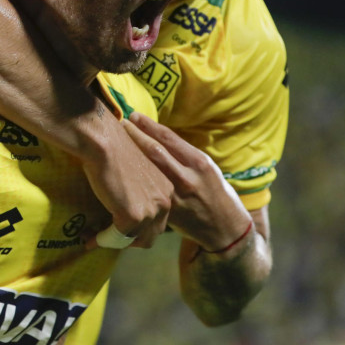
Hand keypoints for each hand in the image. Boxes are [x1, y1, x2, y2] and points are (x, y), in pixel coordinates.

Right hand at [80, 111, 172, 249]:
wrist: (104, 141)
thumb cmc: (113, 149)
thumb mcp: (133, 172)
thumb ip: (136, 189)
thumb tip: (122, 201)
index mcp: (166, 189)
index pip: (157, 221)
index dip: (138, 229)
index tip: (117, 228)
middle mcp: (164, 201)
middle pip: (151, 236)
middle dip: (129, 241)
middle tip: (107, 237)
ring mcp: (150, 210)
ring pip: (134, 240)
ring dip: (113, 242)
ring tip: (93, 238)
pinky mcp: (133, 216)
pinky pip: (116, 237)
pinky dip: (102, 240)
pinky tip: (89, 237)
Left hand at [122, 112, 251, 251]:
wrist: (225, 228)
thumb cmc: (215, 191)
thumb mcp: (206, 168)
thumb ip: (183, 154)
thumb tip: (156, 136)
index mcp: (199, 163)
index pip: (168, 138)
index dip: (148, 125)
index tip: (134, 116)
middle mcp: (187, 178)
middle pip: (154, 150)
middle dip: (135, 135)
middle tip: (121, 124)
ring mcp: (175, 196)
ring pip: (148, 169)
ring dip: (132, 153)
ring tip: (118, 142)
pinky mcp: (167, 212)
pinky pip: (148, 190)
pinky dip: (136, 177)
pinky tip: (124, 169)